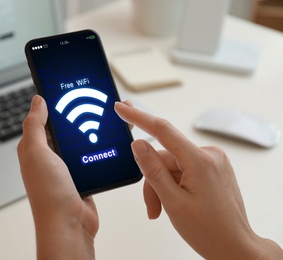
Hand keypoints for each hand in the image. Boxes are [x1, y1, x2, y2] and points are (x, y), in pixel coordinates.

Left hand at [17, 95, 98, 259]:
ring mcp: (67, 165)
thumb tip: (37, 100)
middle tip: (93, 96)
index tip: (66, 86)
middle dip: (78, 111)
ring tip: (106, 113)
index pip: (43, 117)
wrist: (70, 224)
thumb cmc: (49, 194)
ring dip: (92, 127)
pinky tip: (110, 136)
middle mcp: (50, 155)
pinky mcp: (82, 173)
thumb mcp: (36, 153)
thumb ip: (35, 125)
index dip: (53, 101)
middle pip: (65, 126)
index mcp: (35, 147)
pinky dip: (99, 144)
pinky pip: (91, 152)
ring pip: (80, 138)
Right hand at [114, 102, 282, 259]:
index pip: (162, 130)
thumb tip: (138, 145)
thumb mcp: (173, 201)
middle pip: (164, 158)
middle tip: (153, 205)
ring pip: (172, 166)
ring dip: (163, 186)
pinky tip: (175, 202)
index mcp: (200, 160)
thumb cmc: (210, 231)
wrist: (235, 247)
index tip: (122, 108)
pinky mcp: (211, 168)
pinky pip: (183, 169)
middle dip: (153, 180)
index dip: (138, 117)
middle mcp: (209, 155)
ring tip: (163, 209)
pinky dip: (174, 184)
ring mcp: (212, 161)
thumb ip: (153, 170)